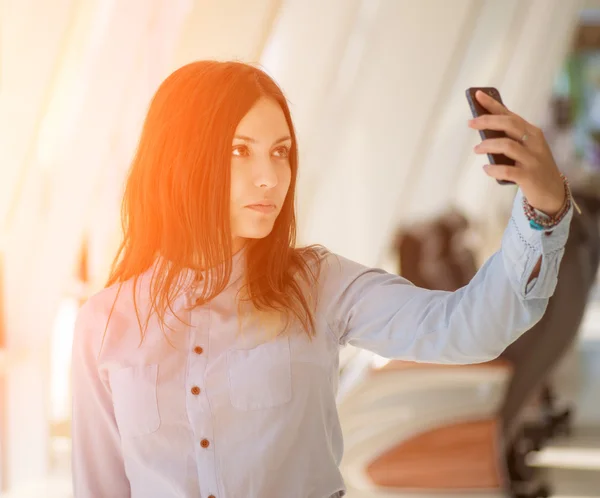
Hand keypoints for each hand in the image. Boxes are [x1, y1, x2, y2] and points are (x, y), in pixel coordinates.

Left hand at [468, 90, 564, 215]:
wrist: (551, 192)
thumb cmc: (531, 167)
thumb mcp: (523, 149)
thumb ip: (508, 139)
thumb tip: (482, 130)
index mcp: (532, 132)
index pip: (510, 114)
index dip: (493, 104)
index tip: (477, 94)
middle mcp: (534, 142)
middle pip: (509, 124)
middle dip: (488, 121)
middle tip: (470, 123)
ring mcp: (532, 159)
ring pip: (507, 145)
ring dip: (488, 145)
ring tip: (476, 149)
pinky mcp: (529, 176)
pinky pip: (507, 171)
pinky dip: (493, 169)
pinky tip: (486, 168)